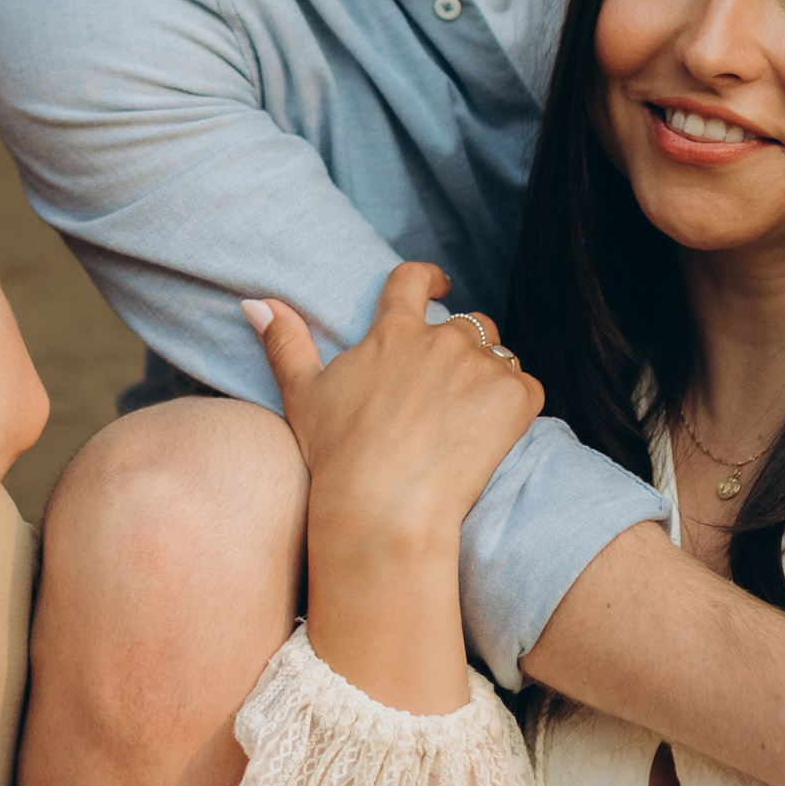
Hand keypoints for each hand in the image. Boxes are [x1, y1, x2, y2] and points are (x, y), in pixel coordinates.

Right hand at [246, 262, 541, 557]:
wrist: (385, 507)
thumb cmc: (337, 456)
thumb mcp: (302, 395)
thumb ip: (284, 342)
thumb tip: (257, 302)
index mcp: (393, 332)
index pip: (413, 281)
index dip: (429, 278)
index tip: (441, 284)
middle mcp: (442, 340)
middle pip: (469, 325)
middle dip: (466, 349)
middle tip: (452, 393)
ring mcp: (481, 367)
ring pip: (500, 358)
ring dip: (491, 379)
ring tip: (469, 422)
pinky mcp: (515, 398)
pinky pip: (527, 390)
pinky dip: (516, 409)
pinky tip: (492, 439)